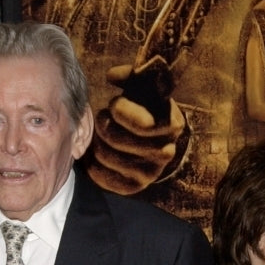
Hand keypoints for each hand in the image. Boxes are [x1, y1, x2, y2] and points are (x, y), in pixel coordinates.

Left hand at [88, 62, 187, 195]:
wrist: (146, 145)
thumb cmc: (141, 110)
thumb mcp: (141, 90)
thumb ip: (130, 76)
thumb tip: (112, 76)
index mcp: (173, 125)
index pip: (143, 123)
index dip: (121, 110)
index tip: (114, 104)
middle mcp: (165, 152)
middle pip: (116, 139)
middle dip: (103, 125)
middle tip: (103, 120)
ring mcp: (149, 174)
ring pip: (105, 155)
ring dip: (96, 142)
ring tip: (102, 136)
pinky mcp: (132, 187)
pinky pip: (100, 174)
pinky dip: (92, 162)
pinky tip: (98, 153)